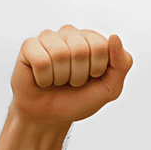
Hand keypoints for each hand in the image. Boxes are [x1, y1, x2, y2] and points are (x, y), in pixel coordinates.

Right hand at [11, 25, 131, 125]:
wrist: (52, 115)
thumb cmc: (80, 99)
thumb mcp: (110, 88)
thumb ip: (121, 65)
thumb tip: (115, 37)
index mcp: (91, 40)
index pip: (101, 45)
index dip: (97, 69)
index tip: (92, 78)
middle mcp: (70, 34)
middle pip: (81, 49)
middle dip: (79, 75)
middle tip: (73, 82)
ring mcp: (48, 38)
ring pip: (60, 54)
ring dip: (62, 78)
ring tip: (59, 81)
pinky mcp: (29, 46)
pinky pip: (41, 61)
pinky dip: (45, 78)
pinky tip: (43, 79)